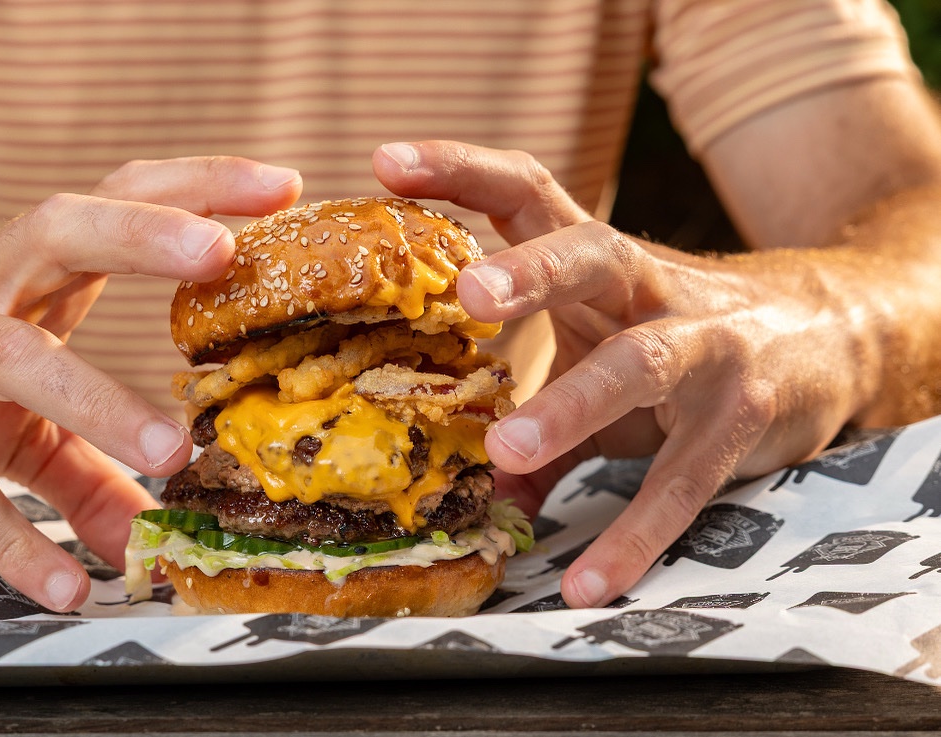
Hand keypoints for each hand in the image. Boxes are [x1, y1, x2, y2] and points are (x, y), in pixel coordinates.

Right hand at [0, 156, 302, 610]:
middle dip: (142, 232)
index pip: (114, 197)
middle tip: (222, 250)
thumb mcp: (16, 406)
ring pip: (9, 354)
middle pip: (58, 228)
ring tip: (174, 451)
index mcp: (24, 266)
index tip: (284, 186)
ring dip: (96, 399)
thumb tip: (152, 541)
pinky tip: (68, 585)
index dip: (196, 183)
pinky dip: (8, 535)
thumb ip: (89, 466)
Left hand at [375, 140, 871, 606]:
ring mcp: (708, 347)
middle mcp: (653, 288)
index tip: (385, 160)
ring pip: (640, 361)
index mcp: (601, 262)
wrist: (829, 340)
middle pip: (592, 252)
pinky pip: (683, 481)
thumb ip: (540, 413)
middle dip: (532, 270)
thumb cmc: (681, 341)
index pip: (529, 192)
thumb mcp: (603, 353)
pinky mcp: (744, 417)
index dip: (461, 170)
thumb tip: (475, 487)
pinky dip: (634, 534)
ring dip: (573, 402)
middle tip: (467, 294)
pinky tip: (587, 583)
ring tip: (507, 450)